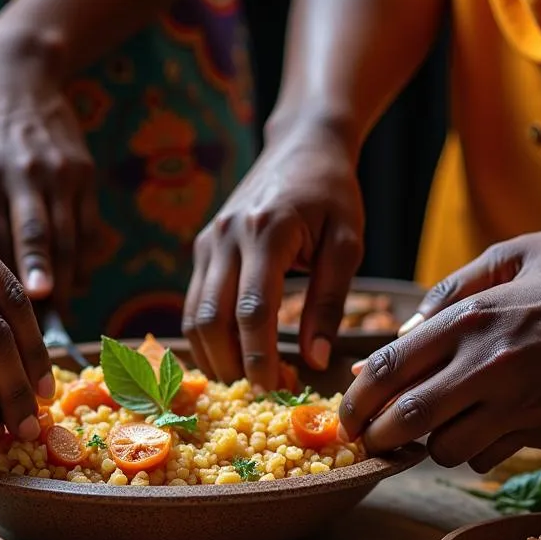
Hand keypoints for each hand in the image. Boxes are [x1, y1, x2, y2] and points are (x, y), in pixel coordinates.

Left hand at [0, 29, 98, 313]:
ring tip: (55, 325)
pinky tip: (71, 287)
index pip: (9, 236)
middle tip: (40, 336)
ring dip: (66, 284)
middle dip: (48, 292)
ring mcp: (65, 174)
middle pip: (46, 244)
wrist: (19, 72)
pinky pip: (88, 227)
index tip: (19, 313)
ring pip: (71, 240)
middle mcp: (32, 175)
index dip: (18, 276)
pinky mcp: (86, 174)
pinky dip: (81, 259)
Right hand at [183, 122, 363, 388]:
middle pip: (212, 318)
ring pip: (194, 314)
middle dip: (231, 364)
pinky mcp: (202, 246)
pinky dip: (207, 335)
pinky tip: (230, 355)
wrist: (302, 145)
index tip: (273, 389)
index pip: (253, 309)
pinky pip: (194, 301)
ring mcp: (208, 240)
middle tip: (258, 394)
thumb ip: (330, 302)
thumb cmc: (333, 194)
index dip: (258, 356)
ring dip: (213, 355)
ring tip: (243, 381)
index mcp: (267, 232)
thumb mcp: (346, 244)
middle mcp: (227, 236)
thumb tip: (316, 358)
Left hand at [340, 259, 540, 470]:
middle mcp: (487, 361)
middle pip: (408, 418)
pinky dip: (471, 451)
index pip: (388, 369)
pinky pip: (486, 457)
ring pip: (444, 449)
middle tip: (371, 443)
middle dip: (378, 439)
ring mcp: (518, 399)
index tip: (345, 419)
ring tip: (434, 431)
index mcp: (465, 321)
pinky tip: (480, 429)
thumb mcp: (488, 288)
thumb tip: (375, 364)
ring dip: (428, 448)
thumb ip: (431, 322)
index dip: (356, 401)